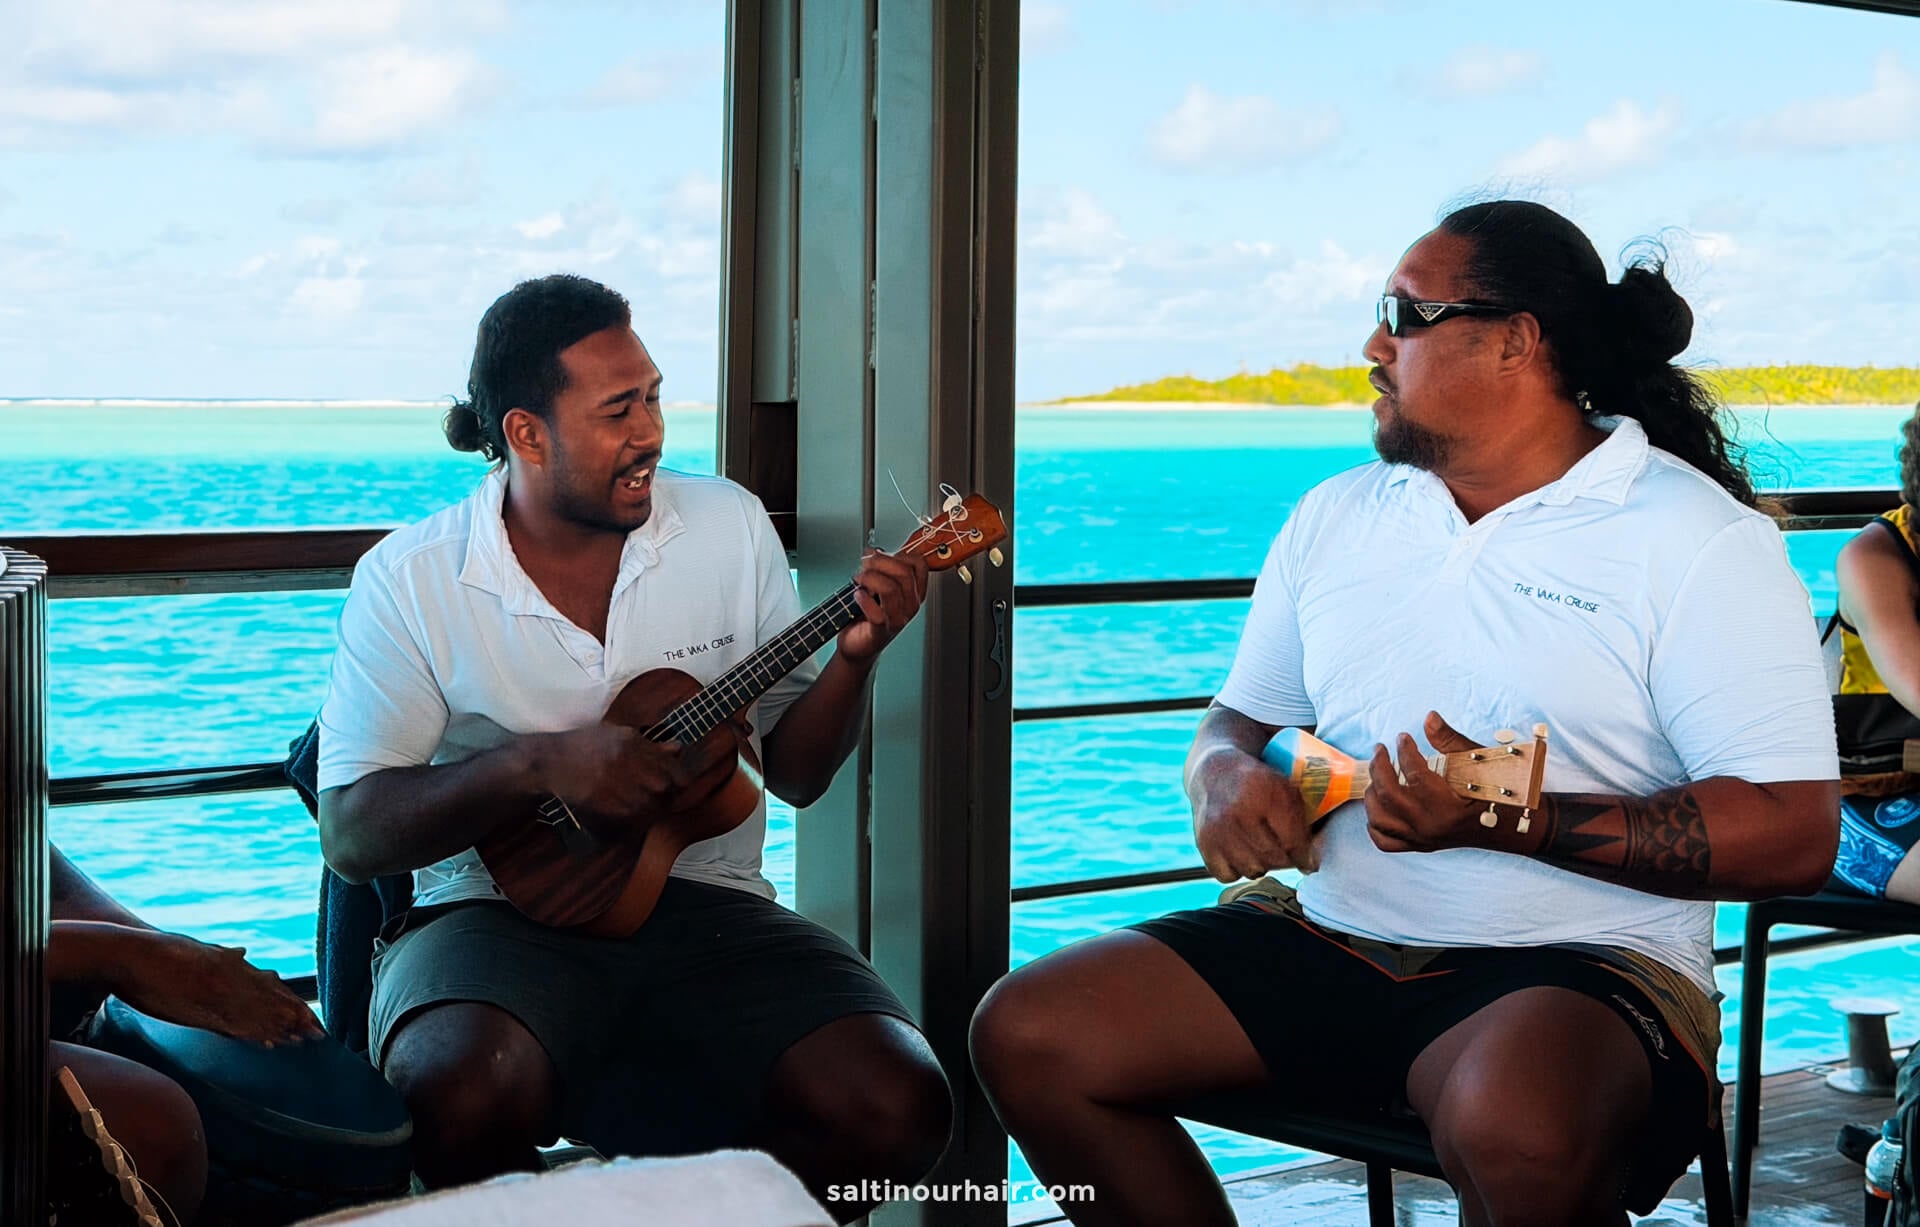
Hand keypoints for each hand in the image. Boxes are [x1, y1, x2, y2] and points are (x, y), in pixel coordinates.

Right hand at [116, 929, 322, 1046]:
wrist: (129, 953)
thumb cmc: (159, 952)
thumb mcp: (200, 949)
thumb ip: (224, 956)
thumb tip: (243, 953)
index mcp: (231, 963)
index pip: (271, 985)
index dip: (291, 1003)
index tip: (309, 1016)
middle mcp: (231, 975)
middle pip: (272, 999)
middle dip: (297, 1018)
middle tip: (320, 1034)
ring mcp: (218, 991)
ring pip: (259, 1012)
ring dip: (283, 1028)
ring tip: (305, 1041)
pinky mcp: (200, 1006)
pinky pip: (233, 1024)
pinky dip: (254, 1033)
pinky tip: (270, 1043)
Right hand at [535, 721, 747, 843]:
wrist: (549, 762)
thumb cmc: (584, 745)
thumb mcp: (617, 735)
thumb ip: (650, 744)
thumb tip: (678, 749)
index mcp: (633, 742)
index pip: (674, 768)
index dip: (681, 779)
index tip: (679, 784)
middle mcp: (628, 763)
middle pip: (667, 788)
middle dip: (668, 794)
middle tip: (660, 795)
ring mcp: (616, 785)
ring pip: (651, 806)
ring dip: (652, 807)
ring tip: (641, 802)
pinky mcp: (604, 804)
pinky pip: (631, 817)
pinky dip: (635, 817)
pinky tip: (627, 810)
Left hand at [838, 548, 929, 663]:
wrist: (856, 644)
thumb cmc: (866, 615)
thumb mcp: (877, 585)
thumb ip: (879, 568)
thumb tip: (874, 551)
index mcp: (913, 591)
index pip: (919, 564)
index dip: (898, 553)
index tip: (881, 554)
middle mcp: (910, 605)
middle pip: (904, 573)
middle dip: (879, 562)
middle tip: (864, 564)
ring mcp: (898, 619)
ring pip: (890, 588)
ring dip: (869, 578)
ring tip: (859, 580)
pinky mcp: (881, 630)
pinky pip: (876, 612)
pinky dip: (862, 599)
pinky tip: (857, 596)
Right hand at [1191, 747, 1317, 880]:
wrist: (1216, 773)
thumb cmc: (1259, 784)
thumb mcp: (1285, 790)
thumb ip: (1302, 822)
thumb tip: (1312, 864)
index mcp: (1265, 793)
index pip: (1292, 841)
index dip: (1305, 856)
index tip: (1309, 862)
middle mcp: (1237, 811)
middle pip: (1274, 858)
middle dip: (1285, 860)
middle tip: (1287, 854)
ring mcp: (1217, 828)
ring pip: (1252, 870)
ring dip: (1262, 864)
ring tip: (1262, 848)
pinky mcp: (1203, 841)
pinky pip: (1228, 875)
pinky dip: (1237, 870)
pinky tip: (1241, 852)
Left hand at [1364, 711, 1488, 853]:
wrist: (1511, 827)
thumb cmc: (1499, 794)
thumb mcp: (1478, 763)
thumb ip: (1450, 739)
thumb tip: (1429, 717)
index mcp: (1447, 808)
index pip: (1413, 774)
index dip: (1404, 751)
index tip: (1403, 737)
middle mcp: (1430, 827)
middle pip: (1388, 795)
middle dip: (1378, 767)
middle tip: (1380, 749)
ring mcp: (1423, 839)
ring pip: (1380, 819)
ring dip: (1372, 794)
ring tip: (1377, 775)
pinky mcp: (1420, 846)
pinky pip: (1385, 841)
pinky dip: (1375, 824)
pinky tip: (1379, 807)